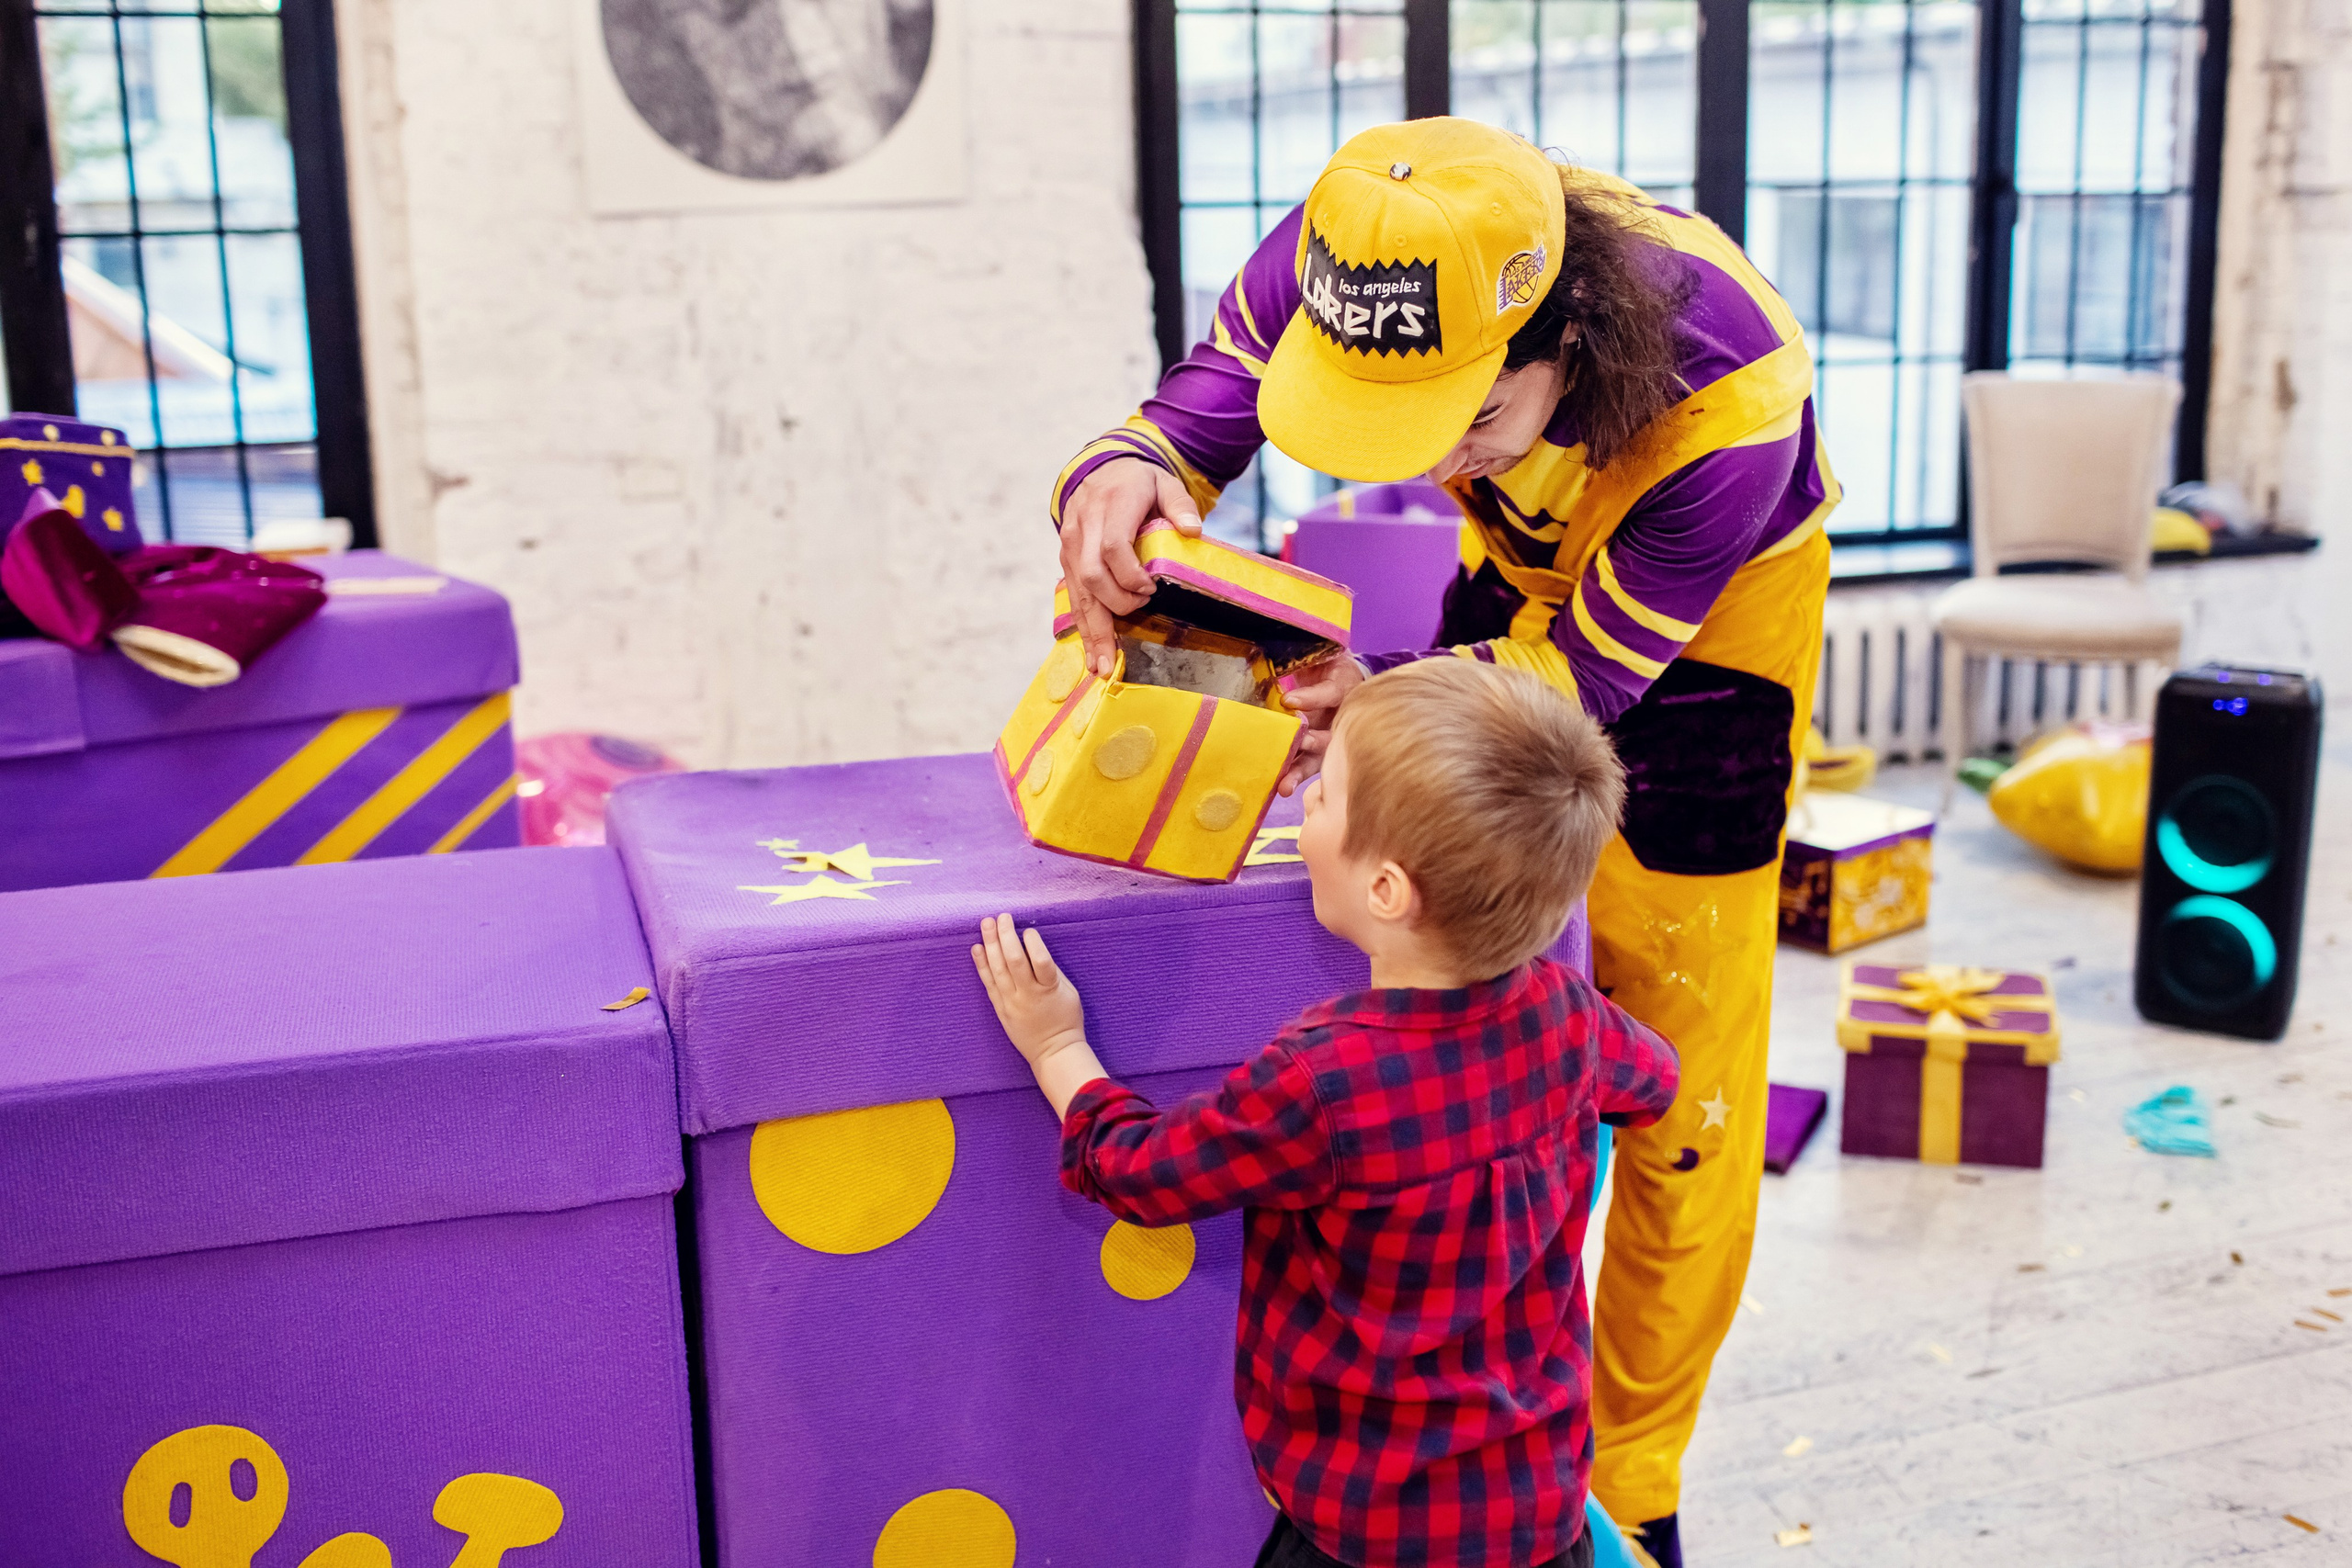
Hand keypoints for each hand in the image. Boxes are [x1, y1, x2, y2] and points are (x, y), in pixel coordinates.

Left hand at [972, 914, 1087, 1068]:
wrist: (1053, 1051)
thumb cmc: (1066, 1019)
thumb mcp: (1068, 992)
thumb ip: (1051, 971)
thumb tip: (1034, 947)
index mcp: (1050, 989)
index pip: (1041, 962)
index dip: (1034, 944)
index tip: (1029, 931)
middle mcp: (1028, 995)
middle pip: (1014, 961)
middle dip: (1006, 936)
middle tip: (1002, 916)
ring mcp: (1011, 1002)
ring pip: (998, 969)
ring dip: (991, 943)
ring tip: (987, 923)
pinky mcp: (1000, 1008)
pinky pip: (988, 983)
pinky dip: (982, 964)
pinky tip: (977, 947)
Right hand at [1060, 457, 1202, 676]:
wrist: (1101, 469)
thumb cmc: (1139, 482)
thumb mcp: (1165, 482)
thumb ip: (1180, 504)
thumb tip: (1193, 530)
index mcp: (1110, 506)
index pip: (1112, 547)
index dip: (1129, 574)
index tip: (1150, 590)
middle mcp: (1083, 527)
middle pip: (1091, 576)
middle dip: (1113, 606)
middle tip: (1138, 617)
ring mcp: (1070, 545)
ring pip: (1078, 593)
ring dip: (1091, 631)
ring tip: (1102, 665)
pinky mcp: (1066, 560)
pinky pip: (1072, 597)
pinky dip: (1083, 627)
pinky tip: (1092, 653)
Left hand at [1276, 655, 1365, 794]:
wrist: (1340, 675)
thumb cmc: (1326, 663)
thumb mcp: (1320, 653)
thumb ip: (1298, 657)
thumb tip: (1255, 652)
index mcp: (1344, 687)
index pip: (1330, 692)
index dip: (1311, 698)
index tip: (1288, 701)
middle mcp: (1340, 717)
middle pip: (1330, 735)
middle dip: (1312, 743)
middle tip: (1297, 744)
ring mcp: (1328, 736)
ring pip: (1318, 757)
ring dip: (1300, 771)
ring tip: (1284, 786)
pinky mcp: (1316, 750)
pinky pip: (1306, 765)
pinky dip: (1293, 776)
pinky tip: (1279, 788)